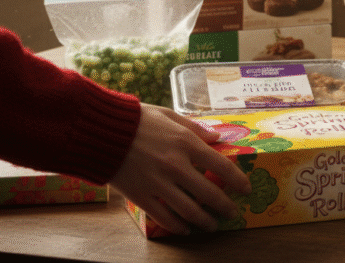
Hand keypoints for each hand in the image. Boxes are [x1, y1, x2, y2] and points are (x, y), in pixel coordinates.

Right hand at [108, 104, 251, 234]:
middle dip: (224, 206)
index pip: (221, 166)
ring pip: (188, 210)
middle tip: (232, 213)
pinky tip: (185, 229)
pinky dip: (177, 226)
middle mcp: (175, 166)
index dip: (237, 180)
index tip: (246, 189)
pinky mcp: (140, 196)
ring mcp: (157, 183)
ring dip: (204, 220)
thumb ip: (195, 128)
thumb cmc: (135, 120)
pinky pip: (163, 217)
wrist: (99, 132)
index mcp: (185, 143)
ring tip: (212, 225)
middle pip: (208, 193)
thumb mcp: (169, 115)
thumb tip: (217, 138)